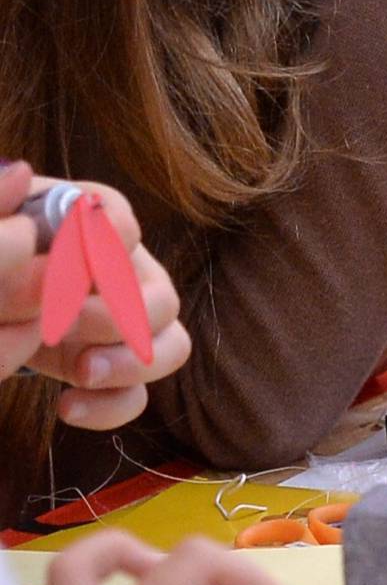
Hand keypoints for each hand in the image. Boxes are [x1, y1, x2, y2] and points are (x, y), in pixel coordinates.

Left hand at [0, 165, 191, 426]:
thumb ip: (3, 203)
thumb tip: (29, 178)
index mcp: (92, 223)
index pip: (120, 224)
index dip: (96, 247)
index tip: (58, 262)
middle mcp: (124, 270)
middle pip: (161, 294)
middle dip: (116, 315)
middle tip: (61, 324)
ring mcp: (125, 326)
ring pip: (173, 345)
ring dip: (131, 363)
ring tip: (81, 371)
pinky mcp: (109, 371)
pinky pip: (139, 397)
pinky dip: (111, 406)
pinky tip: (65, 406)